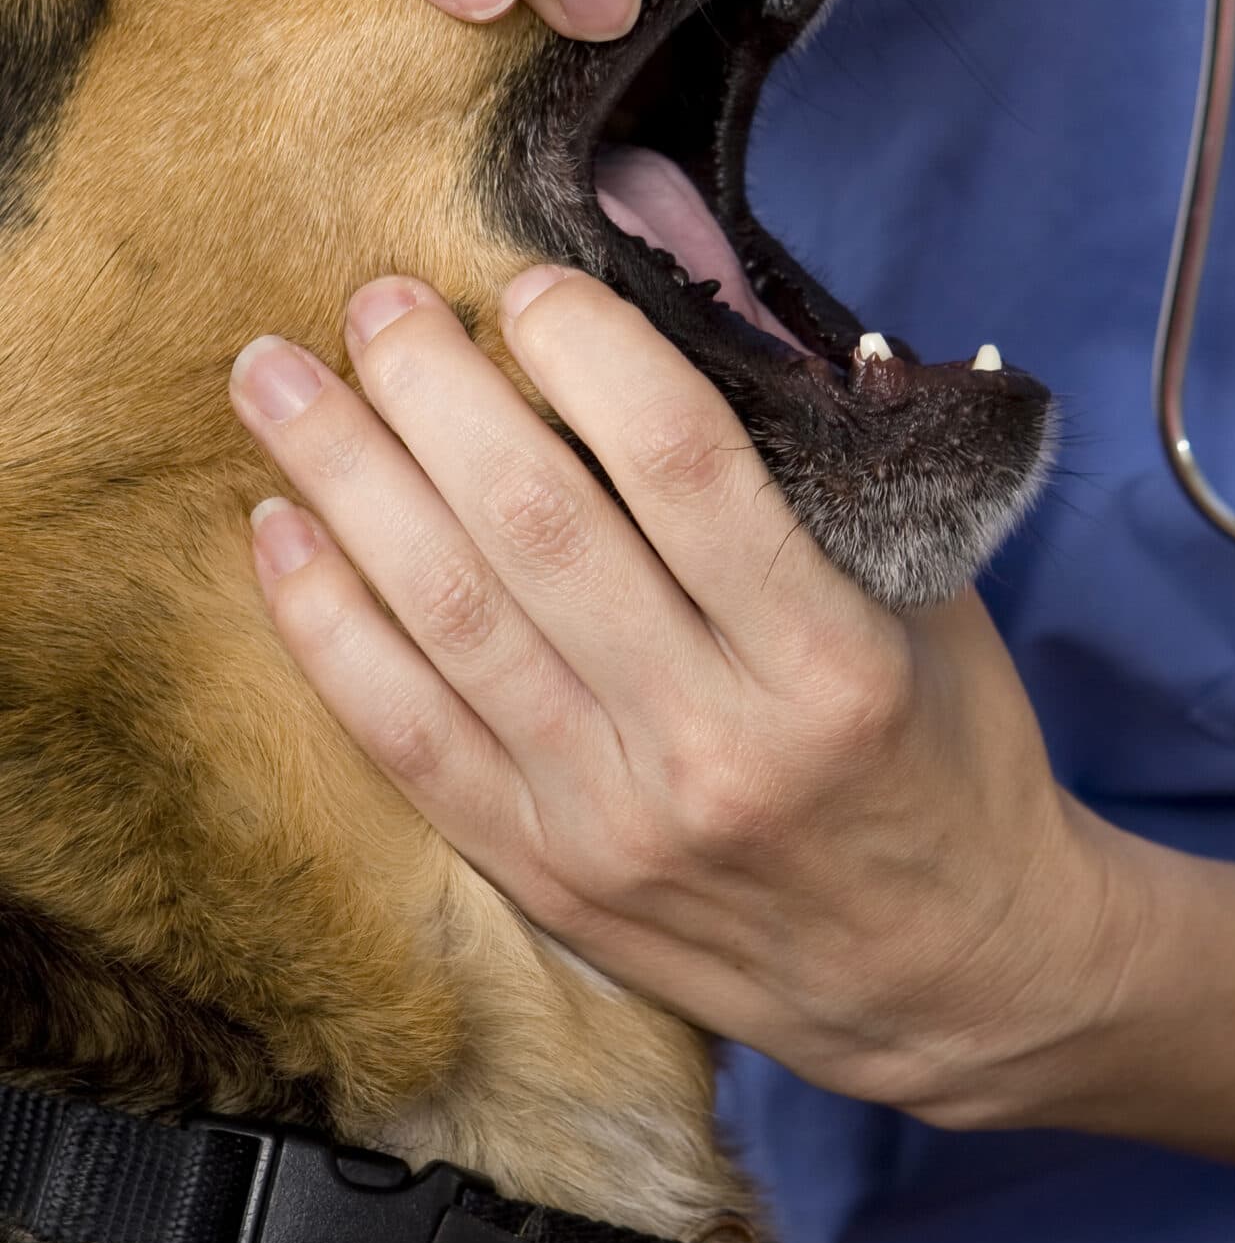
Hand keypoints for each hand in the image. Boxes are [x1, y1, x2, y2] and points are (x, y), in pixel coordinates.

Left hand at [227, 267, 1131, 1124]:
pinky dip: (329, 628)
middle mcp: (716, 746)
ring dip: (348, 482)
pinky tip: (279, 533)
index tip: (530, 284)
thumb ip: (815, 436)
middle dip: (435, 394)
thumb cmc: (945, 749)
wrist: (950, 975)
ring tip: (277, 380)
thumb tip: (692, 268)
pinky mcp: (545, 877)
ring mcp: (616, 822)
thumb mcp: (930, 586)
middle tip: (377, 303)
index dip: (592, 354)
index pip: (686, 470)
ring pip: (450, 621)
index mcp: (831, 661)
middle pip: (539, 531)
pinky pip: (406, 739)